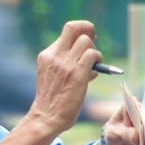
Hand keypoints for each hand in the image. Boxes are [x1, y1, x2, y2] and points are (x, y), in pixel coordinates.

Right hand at [26, 20, 102, 136]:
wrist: (47, 118)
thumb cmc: (53, 101)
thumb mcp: (54, 76)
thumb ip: (68, 64)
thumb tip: (91, 57)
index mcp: (47, 55)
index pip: (67, 31)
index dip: (81, 31)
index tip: (88, 38)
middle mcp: (54, 56)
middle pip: (74, 27)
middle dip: (88, 29)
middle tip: (95, 40)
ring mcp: (65, 64)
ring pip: (86, 41)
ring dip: (95, 50)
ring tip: (95, 64)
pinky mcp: (76, 73)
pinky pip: (93, 55)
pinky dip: (98, 60)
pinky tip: (96, 71)